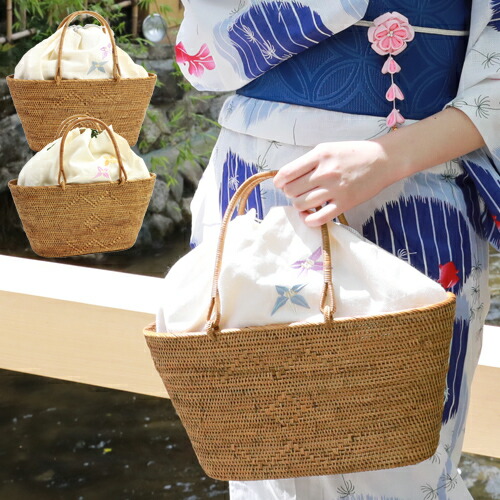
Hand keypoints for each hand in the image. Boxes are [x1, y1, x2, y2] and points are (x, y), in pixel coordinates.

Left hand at [273, 140, 395, 226]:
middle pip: (291, 191)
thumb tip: (286, 177)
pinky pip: (318, 218)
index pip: (286, 173)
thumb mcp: (327, 148)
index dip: (279, 182)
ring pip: (301, 205)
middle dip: (290, 193)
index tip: (281, 184)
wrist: (383, 160)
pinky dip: (309, 220)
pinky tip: (310, 215)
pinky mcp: (345, 203)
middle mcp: (325, 172)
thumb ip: (308, 161)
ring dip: (299, 206)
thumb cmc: (353, 153)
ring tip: (305, 202)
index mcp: (319, 155)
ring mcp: (335, 189)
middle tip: (298, 192)